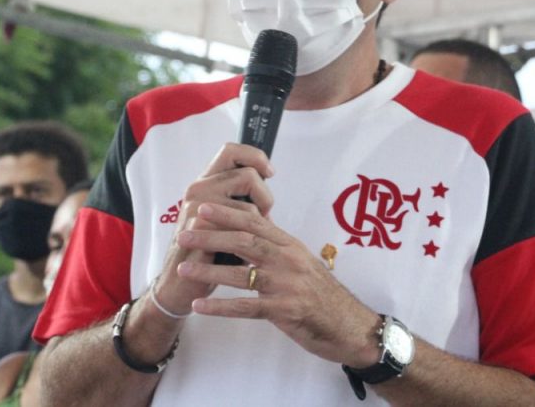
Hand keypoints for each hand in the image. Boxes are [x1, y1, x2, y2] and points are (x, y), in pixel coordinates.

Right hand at [152, 144, 275, 315]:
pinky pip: (242, 230)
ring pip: (249, 206)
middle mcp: (199, 189)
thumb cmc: (207, 251)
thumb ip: (237, 197)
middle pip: (248, 175)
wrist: (179, 283)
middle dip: (265, 198)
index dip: (255, 157)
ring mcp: (198, 207)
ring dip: (258, 227)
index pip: (231, 151)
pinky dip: (249, 244)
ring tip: (249, 242)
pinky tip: (243, 256)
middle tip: (263, 216)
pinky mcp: (202, 228)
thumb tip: (266, 183)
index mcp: (205, 182)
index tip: (269, 172)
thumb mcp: (221, 217)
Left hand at [174, 202, 381, 367]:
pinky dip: (221, 306)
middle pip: (244, 243)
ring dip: (209, 271)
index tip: (203, 208)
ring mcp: (287, 286)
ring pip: (241, 274)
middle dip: (211, 237)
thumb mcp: (303, 263)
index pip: (255, 223)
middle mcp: (289, 261)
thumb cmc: (323, 295)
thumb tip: (254, 228)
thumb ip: (278, 248)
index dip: (227, 214)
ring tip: (184, 269)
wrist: (351, 325)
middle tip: (184, 234)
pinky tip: (200, 306)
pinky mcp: (285, 311)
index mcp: (290, 246)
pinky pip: (247, 308)